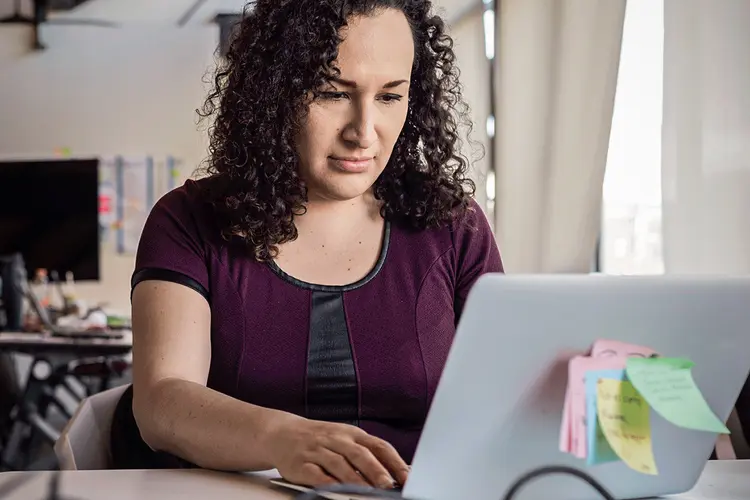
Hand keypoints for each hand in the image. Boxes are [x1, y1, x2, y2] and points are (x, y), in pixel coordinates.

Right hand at [264, 413, 409, 488]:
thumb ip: (369, 454)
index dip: (394, 461)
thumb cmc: (321, 440)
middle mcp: (336, 439)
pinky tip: (336, 490)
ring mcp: (317, 450)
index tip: (408, 477)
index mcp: (352, 434)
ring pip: (339, 464)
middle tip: (388, 485)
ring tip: (368, 491)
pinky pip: (315, 473)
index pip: (378, 446)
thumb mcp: (346, 440)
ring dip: (354, 478)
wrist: (281, 433)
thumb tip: (399, 473)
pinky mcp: (300, 464)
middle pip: (359, 454)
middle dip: (375, 470)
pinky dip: (327, 482)